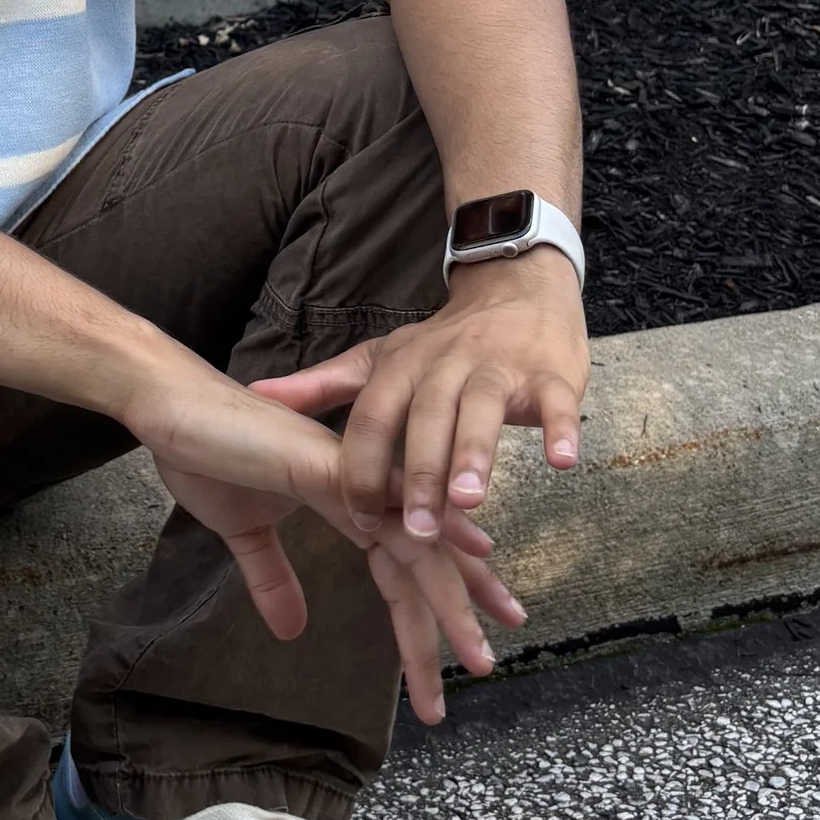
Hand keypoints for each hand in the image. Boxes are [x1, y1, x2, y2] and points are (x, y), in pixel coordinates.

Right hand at [154, 459, 527, 713]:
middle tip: (488, 663)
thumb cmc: (205, 454)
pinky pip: (387, 500)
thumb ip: (273, 577)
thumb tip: (293, 631)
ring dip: (452, 599)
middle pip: (424, 557)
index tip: (464, 647)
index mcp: (345, 502)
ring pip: (418, 541)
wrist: (170, 406)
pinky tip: (468, 551)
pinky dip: (428, 529)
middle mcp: (361, 486)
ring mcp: (349, 472)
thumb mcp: (242, 533)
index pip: (400, 561)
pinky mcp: (325, 464)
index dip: (432, 605)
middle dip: (460, 611)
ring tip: (476, 653)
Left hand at [249, 253, 587, 541]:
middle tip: (414, 531)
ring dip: (475, 454)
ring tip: (470, 501)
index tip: (356, 519)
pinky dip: (560, 429)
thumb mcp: (380, 359)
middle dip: (419, 475)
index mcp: (401, 367)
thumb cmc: (443, 343)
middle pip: (426, 419)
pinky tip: (561, 461)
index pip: (372, 418)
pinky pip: (557, 402)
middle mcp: (446, 365)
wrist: (516, 289)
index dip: (362, 468)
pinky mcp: (550, 373)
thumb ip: (323, 384)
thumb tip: (258, 393)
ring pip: (483, 410)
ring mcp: (499, 368)